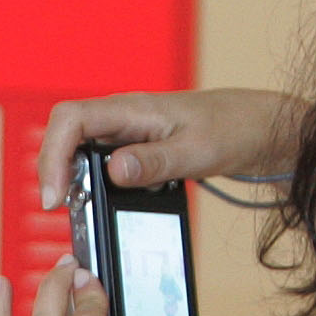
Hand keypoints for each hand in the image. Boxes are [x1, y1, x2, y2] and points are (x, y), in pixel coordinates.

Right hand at [42, 88, 306, 195]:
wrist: (262, 128)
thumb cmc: (235, 130)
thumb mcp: (197, 152)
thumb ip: (154, 162)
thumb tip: (111, 170)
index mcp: (133, 109)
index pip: (70, 120)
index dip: (53, 155)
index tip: (55, 195)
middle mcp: (124, 116)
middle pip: (66, 132)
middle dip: (53, 168)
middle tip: (59, 207)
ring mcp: (129, 131)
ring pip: (80, 146)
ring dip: (70, 175)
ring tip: (73, 207)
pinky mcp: (137, 146)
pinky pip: (101, 159)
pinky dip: (92, 181)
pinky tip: (100, 202)